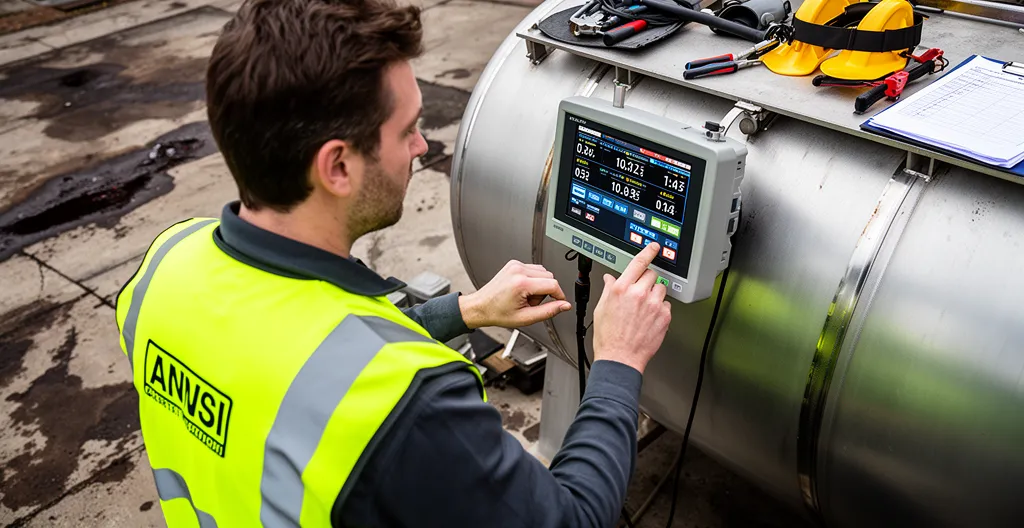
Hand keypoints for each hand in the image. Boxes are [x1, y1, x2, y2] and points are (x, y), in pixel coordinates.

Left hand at [459, 260, 571, 328]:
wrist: (481, 306)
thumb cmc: (498, 313)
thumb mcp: (526, 318)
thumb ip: (549, 311)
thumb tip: (564, 305)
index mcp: (521, 283)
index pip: (553, 284)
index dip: (559, 296)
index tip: (559, 303)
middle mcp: (518, 270)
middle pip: (549, 277)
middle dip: (546, 292)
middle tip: (532, 303)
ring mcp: (515, 265)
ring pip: (543, 272)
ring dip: (540, 285)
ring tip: (526, 297)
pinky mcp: (514, 264)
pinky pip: (534, 270)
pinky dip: (533, 280)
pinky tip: (523, 290)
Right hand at [592, 242, 671, 373]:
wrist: (620, 358)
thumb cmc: (608, 337)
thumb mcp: (602, 309)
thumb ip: (609, 290)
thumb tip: (610, 279)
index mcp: (621, 289)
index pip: (638, 263)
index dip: (648, 252)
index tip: (654, 247)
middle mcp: (638, 294)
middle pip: (652, 274)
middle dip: (647, 280)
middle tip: (641, 293)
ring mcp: (653, 305)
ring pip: (661, 289)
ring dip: (655, 294)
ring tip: (644, 308)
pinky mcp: (664, 317)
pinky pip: (666, 305)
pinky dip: (660, 309)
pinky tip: (649, 319)